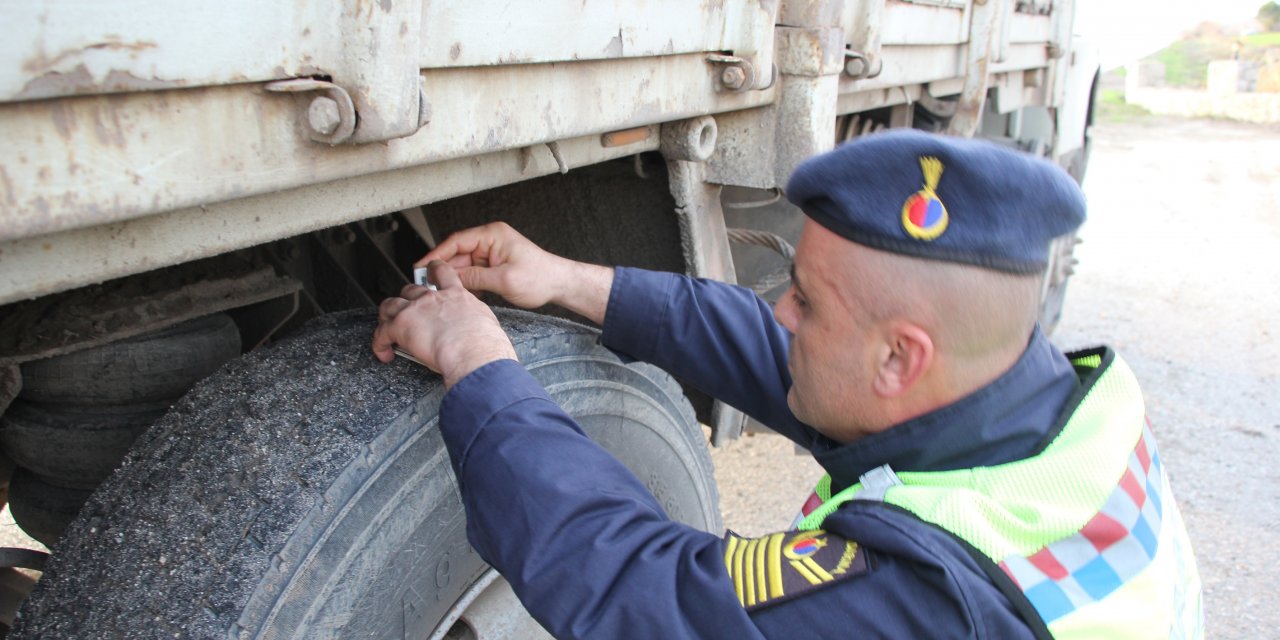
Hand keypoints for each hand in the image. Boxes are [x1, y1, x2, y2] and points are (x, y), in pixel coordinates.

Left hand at [372, 261, 517, 387]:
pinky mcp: (400, 326)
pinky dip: (379, 344)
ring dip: (387, 316)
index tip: (430, 273)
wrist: (473, 351)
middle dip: (406, 300)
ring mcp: (414, 310)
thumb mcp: (486, 322)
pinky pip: (381, 333)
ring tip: (387, 327)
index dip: (433, 271)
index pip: (441, 272)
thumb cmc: (485, 343)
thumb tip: (473, 327)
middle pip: (410, 290)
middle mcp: (433, 299)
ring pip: (390, 305)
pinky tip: (384, 353)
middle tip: (408, 312)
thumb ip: (473, 318)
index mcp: (456, 295)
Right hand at [420, 222, 613, 323]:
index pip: (456, 242)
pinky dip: (467, 284)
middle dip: (443, 270)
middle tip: (428, 285)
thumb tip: (451, 278)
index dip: (436, 254)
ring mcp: (492, 253)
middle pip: (457, 254)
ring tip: (443, 293)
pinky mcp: (494, 265)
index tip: (421, 266)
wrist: (559, 284)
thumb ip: (475, 278)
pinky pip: (473, 273)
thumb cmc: (540, 277)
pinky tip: (462, 295)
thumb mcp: (504, 280)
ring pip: (464, 265)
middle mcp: (490, 241)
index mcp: (492, 235)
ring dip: (455, 279)